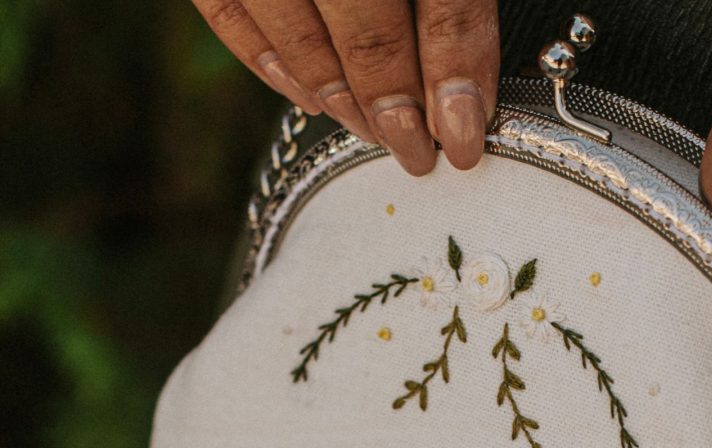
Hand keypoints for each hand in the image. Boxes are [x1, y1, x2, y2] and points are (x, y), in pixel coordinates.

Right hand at [191, 0, 498, 174]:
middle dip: (395, 100)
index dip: (456, 67)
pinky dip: (268, 62)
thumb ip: (452, 3)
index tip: (467, 136)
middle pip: (365, 19)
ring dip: (338, 94)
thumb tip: (463, 91)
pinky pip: (228, 10)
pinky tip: (309, 101)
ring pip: (296, 27)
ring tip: (373, 133)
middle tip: (418, 154)